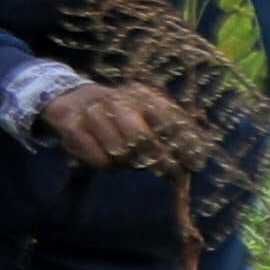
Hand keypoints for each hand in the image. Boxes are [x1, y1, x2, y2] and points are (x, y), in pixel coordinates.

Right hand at [43, 79, 182, 166]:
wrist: (70, 96)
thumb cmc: (118, 112)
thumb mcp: (145, 108)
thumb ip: (172, 122)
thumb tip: (199, 133)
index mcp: (141, 95)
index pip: (169, 120)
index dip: (185, 145)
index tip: (195, 165)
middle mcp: (117, 100)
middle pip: (143, 138)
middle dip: (159, 160)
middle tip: (168, 174)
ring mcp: (92, 112)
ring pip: (119, 152)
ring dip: (127, 163)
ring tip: (128, 161)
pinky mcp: (72, 126)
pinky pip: (98, 158)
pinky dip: (106, 164)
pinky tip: (106, 159)